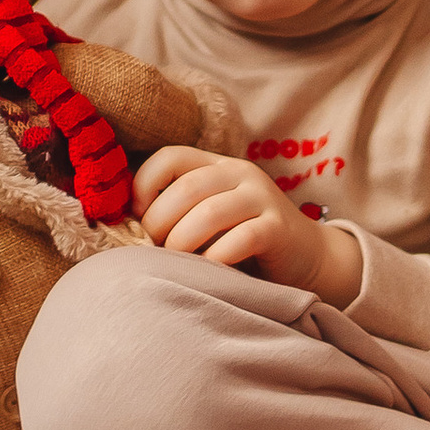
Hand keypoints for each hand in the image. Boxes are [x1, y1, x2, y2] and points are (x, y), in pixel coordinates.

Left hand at [133, 145, 363, 303]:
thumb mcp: (208, 218)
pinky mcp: (278, 228)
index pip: (170, 157)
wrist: (306, 258)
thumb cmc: (242, 242)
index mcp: (216, 165)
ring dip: (182, 243)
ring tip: (177, 264)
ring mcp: (262, 197)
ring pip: (209, 212)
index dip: (144, 186)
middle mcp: (240, 173)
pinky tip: (208, 272)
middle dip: (159, 224)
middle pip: (186, 188)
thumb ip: (177, 213)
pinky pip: (240, 239)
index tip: (137, 219)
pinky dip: (216, 258)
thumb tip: (124, 226)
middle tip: (153, 251)